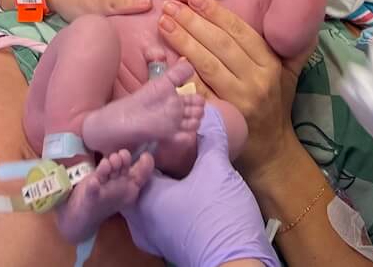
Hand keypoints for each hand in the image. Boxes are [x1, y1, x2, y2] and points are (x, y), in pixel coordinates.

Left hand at [123, 106, 277, 266]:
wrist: (238, 263)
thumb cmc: (220, 214)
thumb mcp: (216, 170)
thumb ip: (209, 142)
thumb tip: (209, 121)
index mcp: (146, 200)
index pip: (135, 166)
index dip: (147, 146)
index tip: (162, 131)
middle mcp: (142, 222)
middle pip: (137, 185)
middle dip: (148, 166)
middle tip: (166, 147)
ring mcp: (153, 237)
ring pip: (145, 203)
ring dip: (156, 184)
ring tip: (175, 164)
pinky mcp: (167, 246)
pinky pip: (154, 217)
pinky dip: (163, 200)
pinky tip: (182, 188)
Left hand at [158, 0, 302, 179]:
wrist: (271, 152)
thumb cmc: (275, 104)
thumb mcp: (289, 73)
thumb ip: (291, 44)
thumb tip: (302, 9)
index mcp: (270, 65)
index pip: (239, 31)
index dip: (215, 12)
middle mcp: (255, 81)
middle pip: (220, 45)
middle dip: (193, 21)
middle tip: (172, 4)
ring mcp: (238, 102)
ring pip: (207, 65)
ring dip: (183, 41)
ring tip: (165, 22)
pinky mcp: (222, 118)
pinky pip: (199, 92)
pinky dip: (183, 75)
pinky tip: (167, 59)